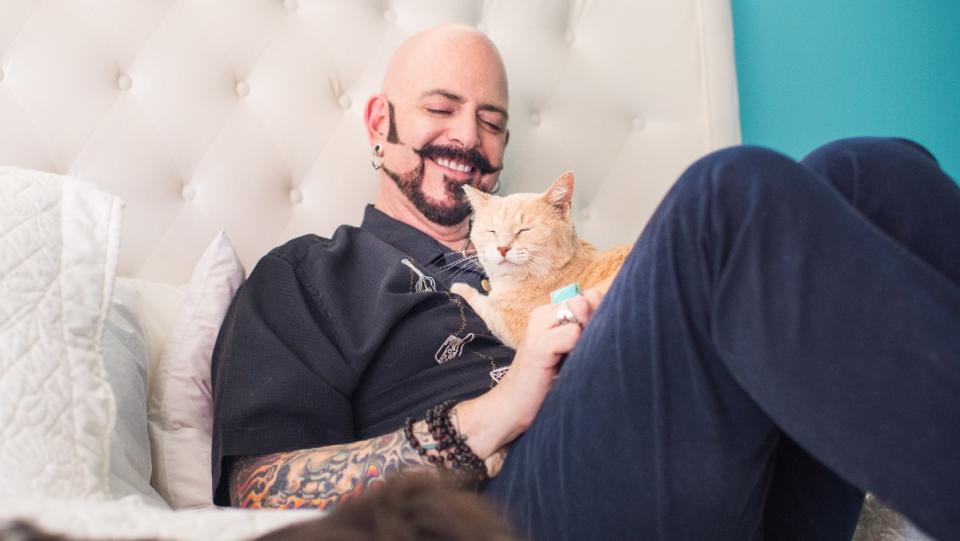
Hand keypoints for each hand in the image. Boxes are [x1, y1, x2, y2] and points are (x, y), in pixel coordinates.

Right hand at [458, 289, 604, 458]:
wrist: (513, 405)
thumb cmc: (545, 381)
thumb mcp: (568, 352)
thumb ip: (584, 331)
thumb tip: (610, 316)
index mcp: (550, 313)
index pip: (589, 296)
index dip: (599, 316)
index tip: (589, 340)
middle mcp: (543, 314)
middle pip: (586, 301)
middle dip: (595, 323)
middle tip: (580, 351)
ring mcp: (539, 327)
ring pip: (580, 310)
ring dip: (587, 336)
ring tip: (572, 359)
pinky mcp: (539, 345)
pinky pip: (573, 333)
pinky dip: (577, 349)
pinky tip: (564, 367)